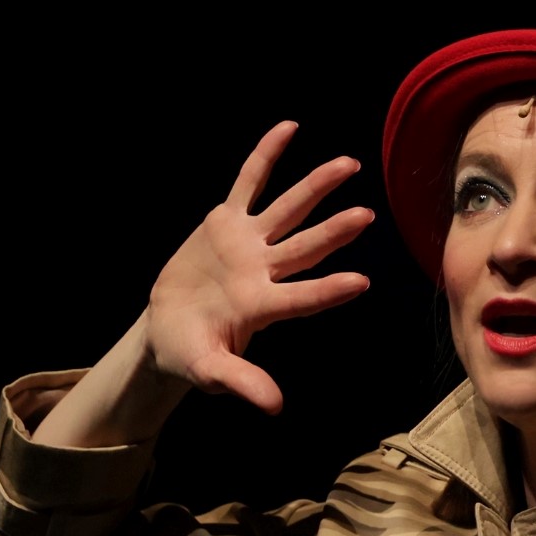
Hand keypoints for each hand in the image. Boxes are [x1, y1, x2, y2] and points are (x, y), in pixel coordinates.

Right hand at [148, 120, 373, 411]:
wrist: (166, 332)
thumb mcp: (209, 371)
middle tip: (368, 215)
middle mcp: (263, 271)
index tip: (361, 284)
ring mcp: (248, 244)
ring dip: (317, 186)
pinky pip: (249, 181)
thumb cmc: (190, 354)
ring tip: (350, 164)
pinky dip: (266, 156)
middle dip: (335, 231)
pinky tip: (289, 129)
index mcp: (260, 307)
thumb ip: (242, 383)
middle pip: (305, 246)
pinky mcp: (226, 223)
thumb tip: (275, 406)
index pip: (300, 298)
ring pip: (288, 208)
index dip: (327, 291)